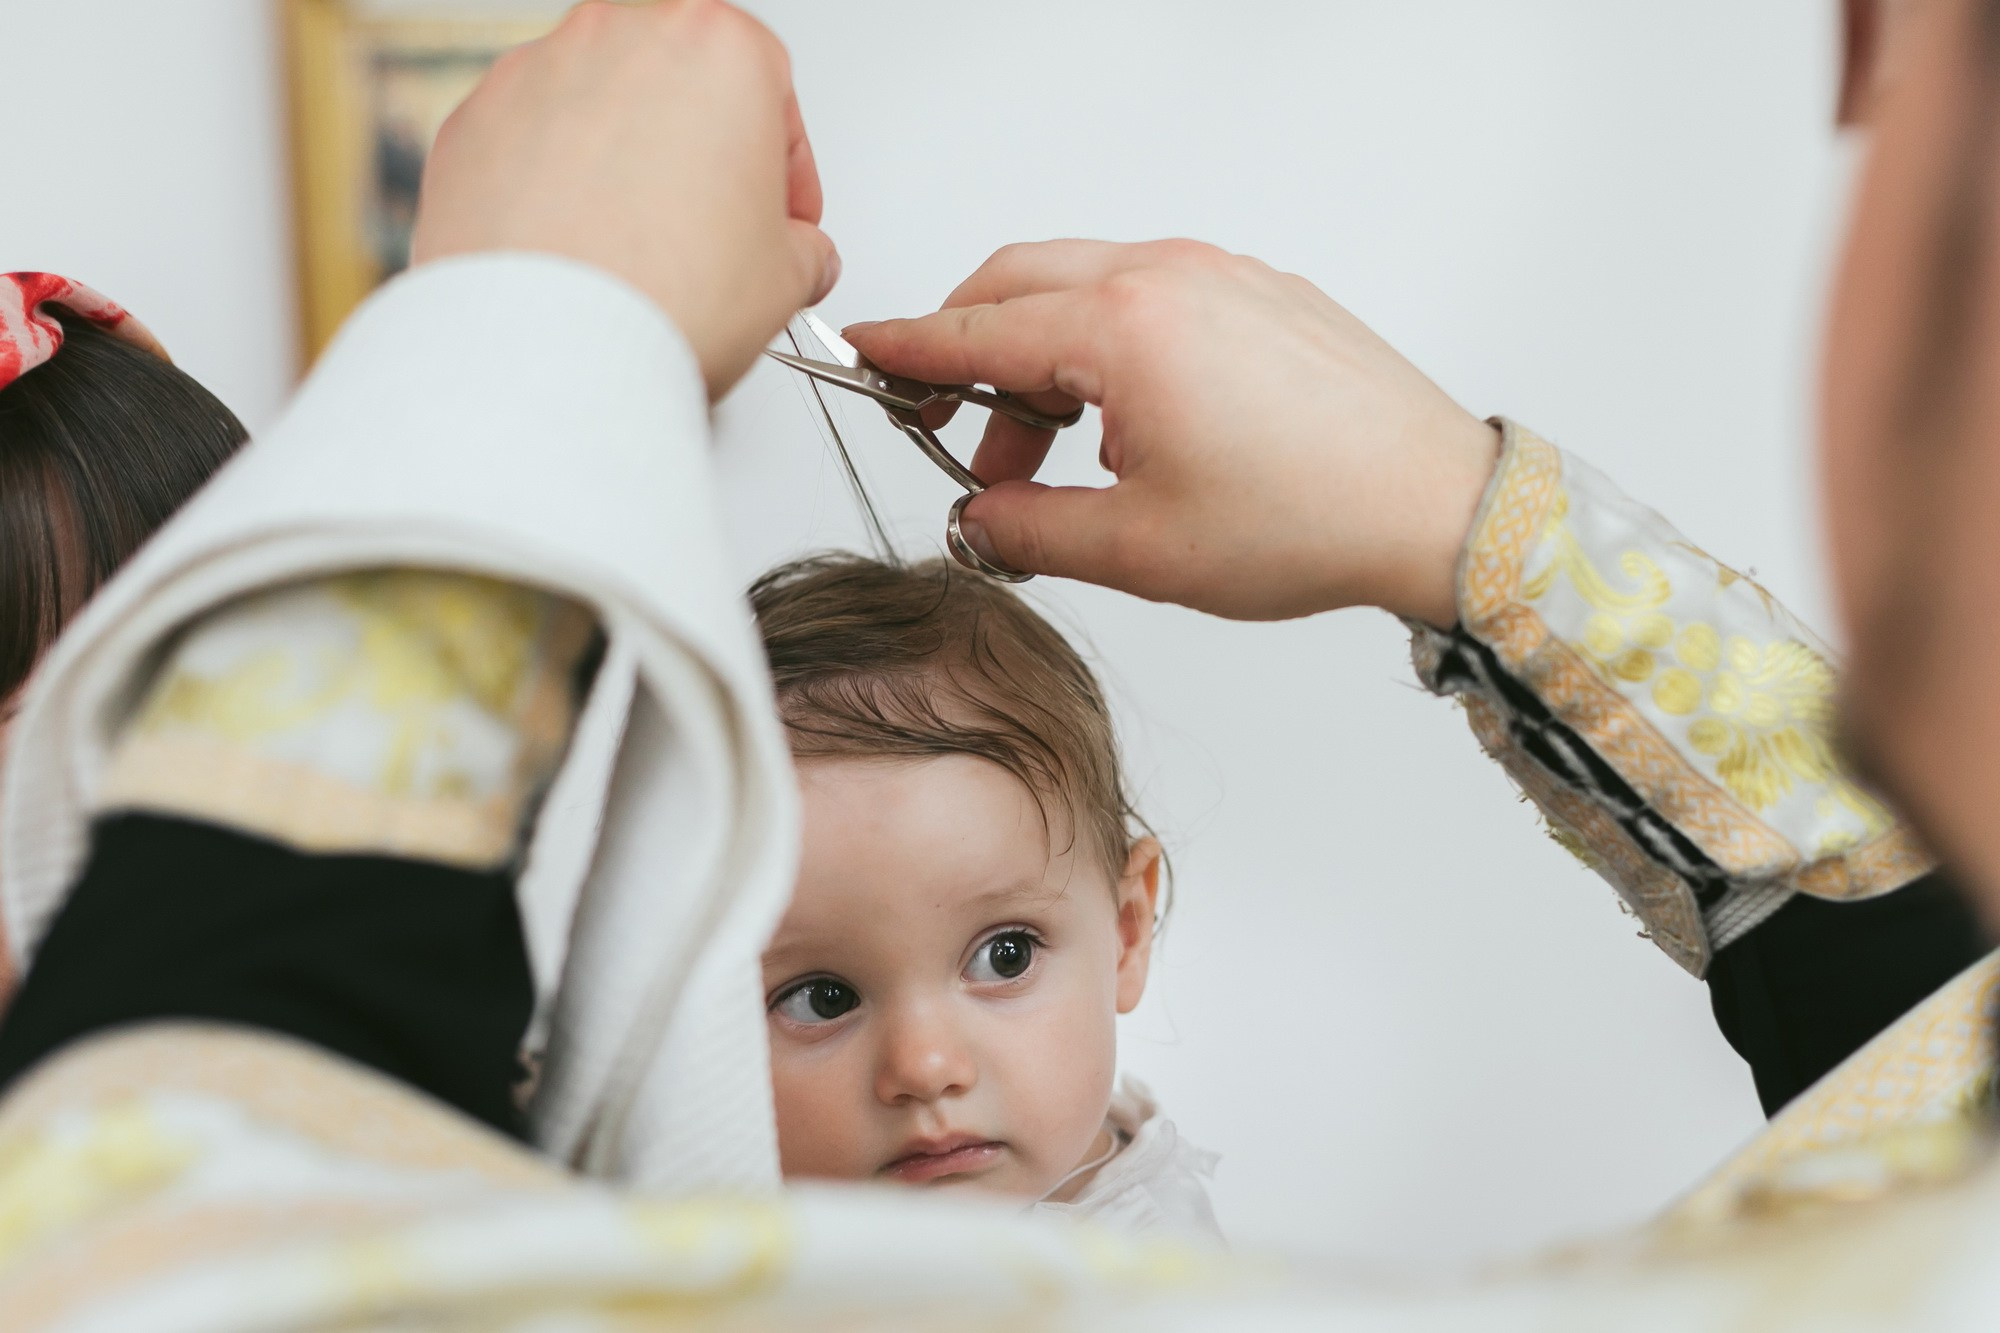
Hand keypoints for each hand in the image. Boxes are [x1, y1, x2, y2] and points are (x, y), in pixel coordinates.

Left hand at [411, 0, 838, 398]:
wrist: (550, 350)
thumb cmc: (661, 296)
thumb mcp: (788, 277)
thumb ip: (803, 248)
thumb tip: (794, 256)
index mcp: (714, 46)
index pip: (772, 89)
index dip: (786, 164)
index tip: (784, 214)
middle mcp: (618, 37)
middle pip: (680, 87)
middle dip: (701, 155)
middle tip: (715, 232)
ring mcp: (534, 73)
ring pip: (599, 110)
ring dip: (625, 168)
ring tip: (640, 254)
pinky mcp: (472, 124)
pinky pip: (530, 146)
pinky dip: (554, 189)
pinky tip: (579, 255)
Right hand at [845, 240, 1497, 623]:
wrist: (1434, 506)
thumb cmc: (1309, 520)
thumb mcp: (1138, 548)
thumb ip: (1030, 528)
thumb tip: (980, 517)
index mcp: (1125, 328)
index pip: (978, 328)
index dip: (908, 348)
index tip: (864, 352)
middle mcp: (1171, 276)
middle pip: (1022, 284)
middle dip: (972, 351)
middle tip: (952, 426)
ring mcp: (1224, 276)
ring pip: (1089, 290)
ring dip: (1045, 361)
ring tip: (1048, 459)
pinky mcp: (1263, 295)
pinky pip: (1154, 297)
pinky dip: (1111, 349)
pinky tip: (1125, 427)